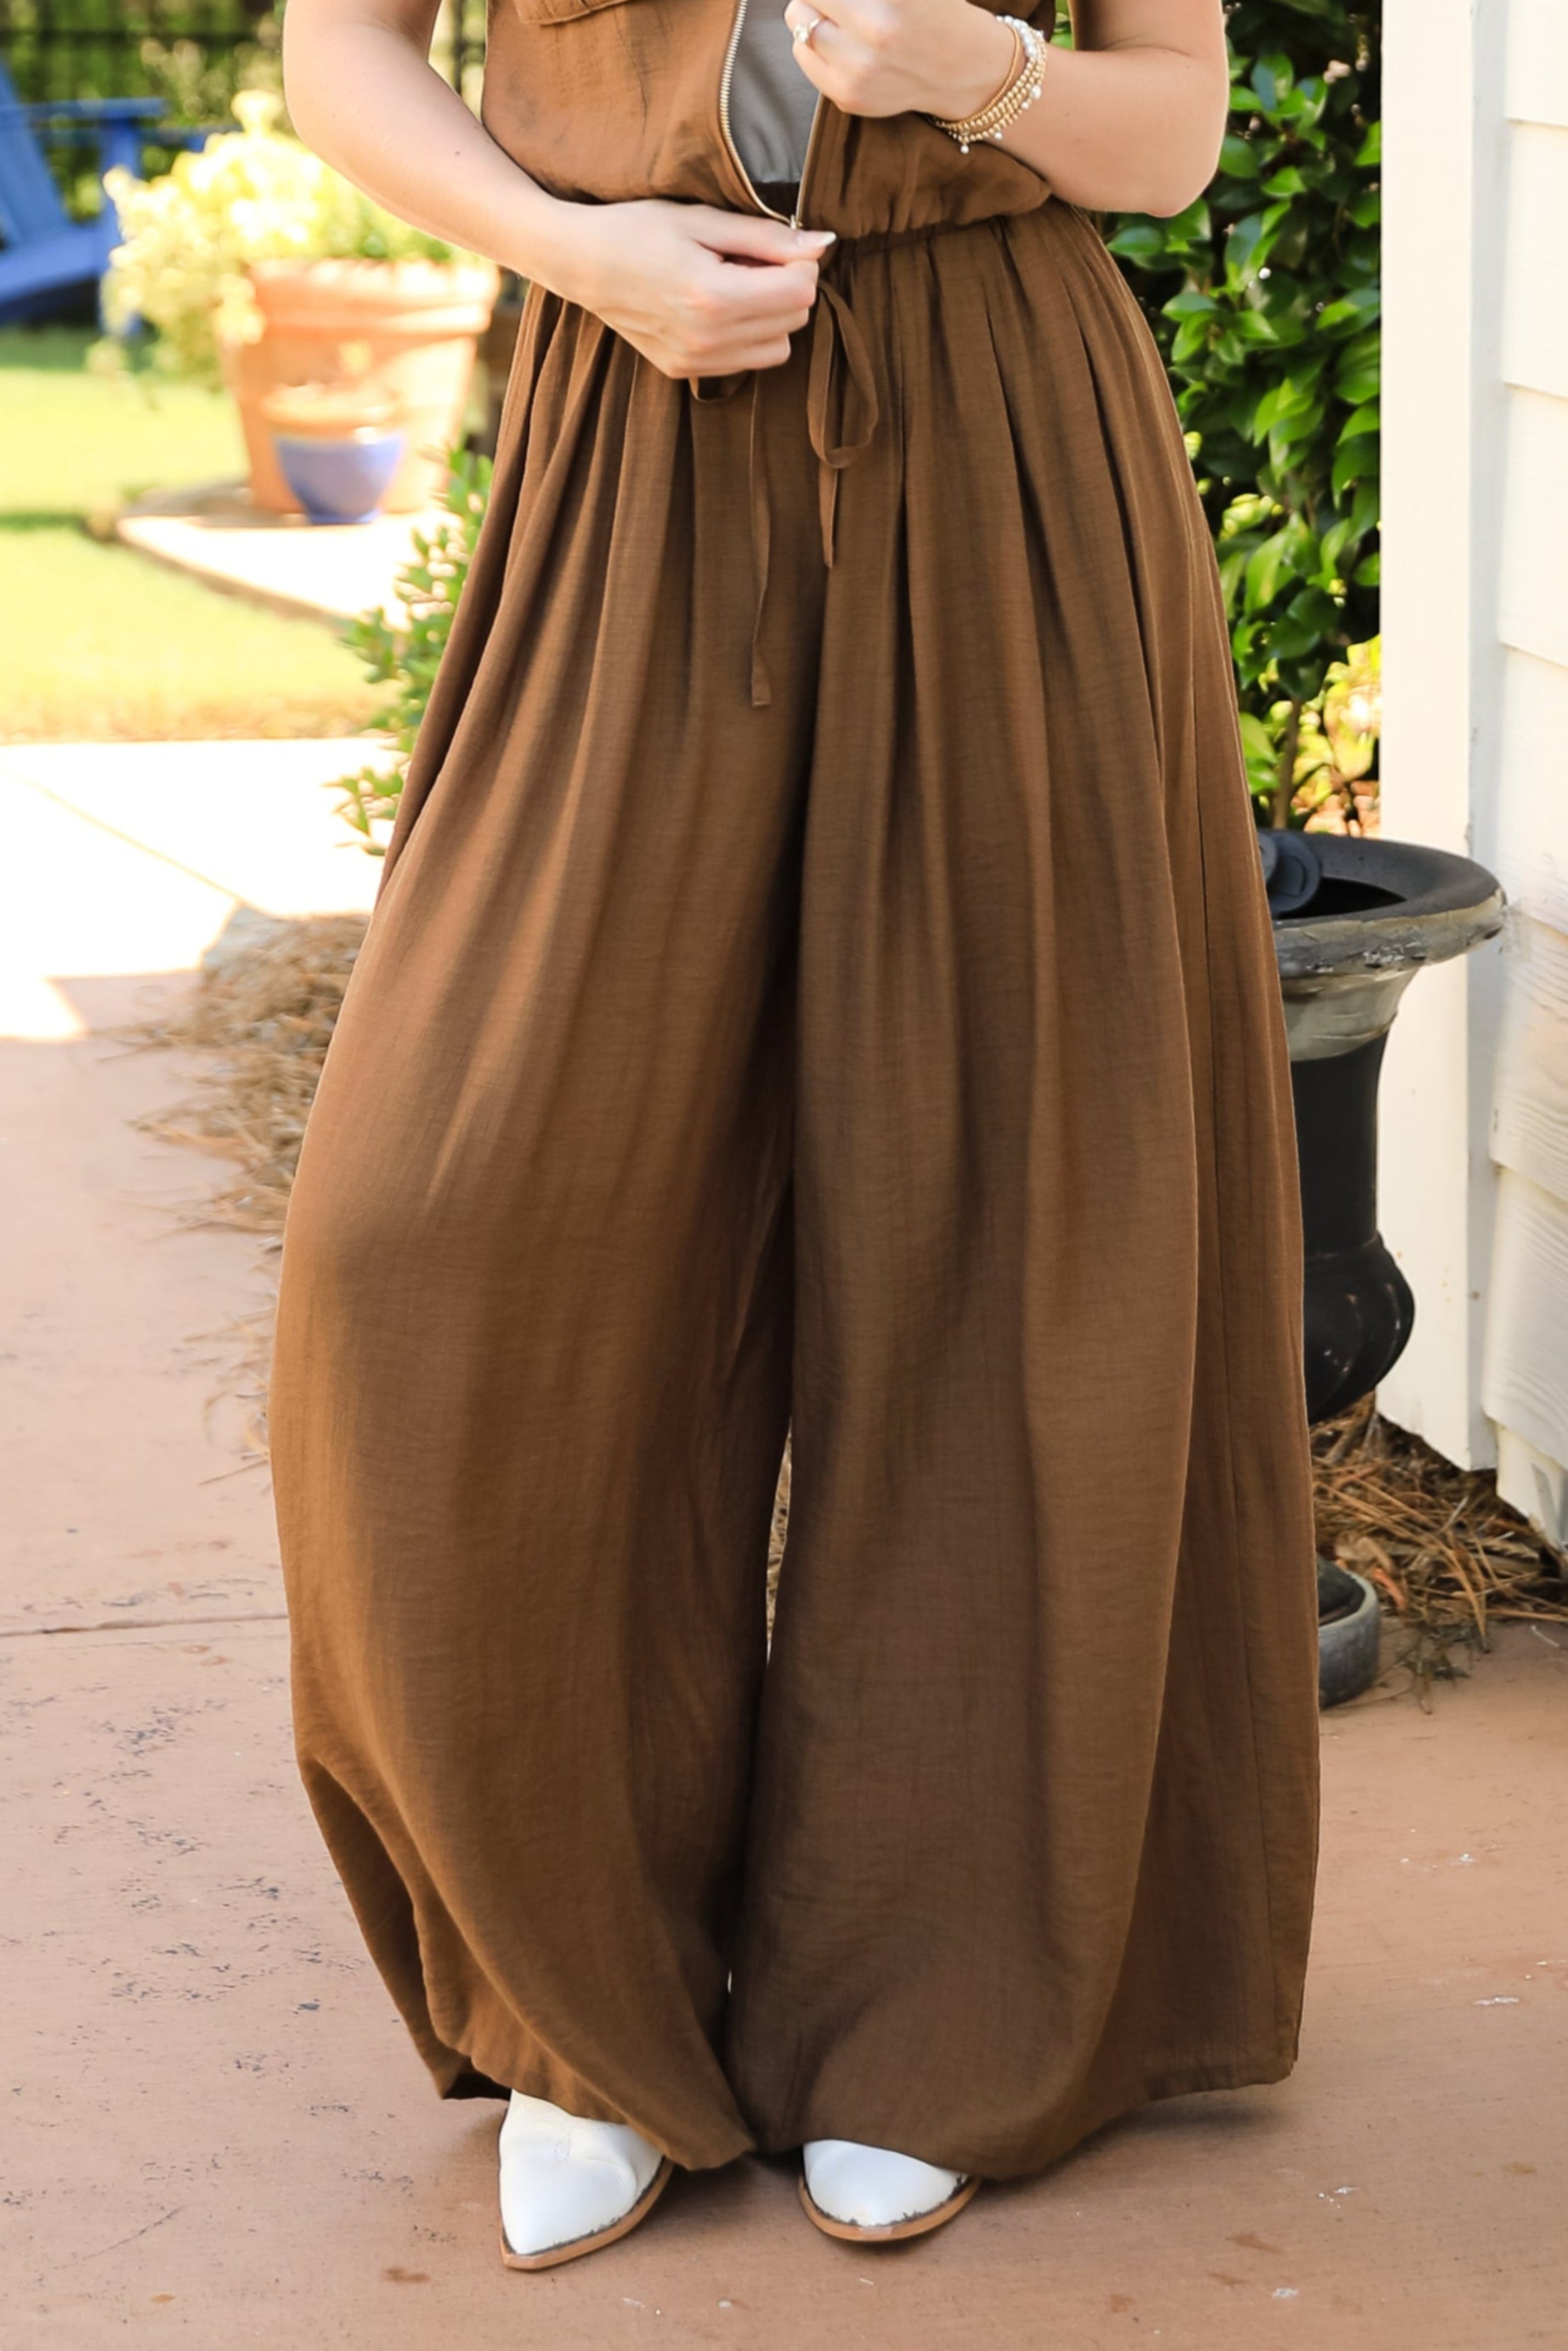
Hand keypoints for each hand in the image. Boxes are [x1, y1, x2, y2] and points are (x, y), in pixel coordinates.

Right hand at [550, 199, 835, 378]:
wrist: (583, 264)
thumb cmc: (639, 230)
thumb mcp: (703, 220)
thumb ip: (766, 236)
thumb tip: (822, 243)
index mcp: (716, 296)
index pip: (801, 291)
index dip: (800, 262)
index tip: (776, 244)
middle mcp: (710, 339)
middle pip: (795, 319)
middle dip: (787, 288)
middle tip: (750, 261)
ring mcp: (697, 362)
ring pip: (778, 348)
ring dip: (771, 317)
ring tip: (735, 286)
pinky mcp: (685, 372)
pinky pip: (746, 362)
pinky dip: (746, 336)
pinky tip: (716, 309)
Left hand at [782, 0, 1016, 121]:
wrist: (960, 67)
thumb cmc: (934, 10)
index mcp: (888, 5)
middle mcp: (870, 41)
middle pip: (802, 5)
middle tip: (841, 3)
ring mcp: (856, 75)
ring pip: (799, 31)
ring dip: (812, 18)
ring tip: (841, 20)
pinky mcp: (848, 98)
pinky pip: (806, 60)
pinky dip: (814, 46)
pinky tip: (842, 43)